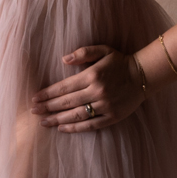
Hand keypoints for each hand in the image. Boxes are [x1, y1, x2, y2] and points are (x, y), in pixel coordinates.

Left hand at [30, 44, 145, 132]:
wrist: (143, 75)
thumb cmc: (120, 61)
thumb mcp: (103, 50)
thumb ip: (83, 53)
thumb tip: (64, 60)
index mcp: (92, 76)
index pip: (64, 87)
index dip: (48, 94)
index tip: (35, 98)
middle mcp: (97, 92)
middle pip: (66, 102)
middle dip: (48, 107)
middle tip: (33, 111)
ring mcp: (105, 106)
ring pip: (76, 115)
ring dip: (57, 119)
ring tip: (43, 122)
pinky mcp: (112, 117)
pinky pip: (90, 125)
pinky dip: (75, 127)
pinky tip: (62, 128)